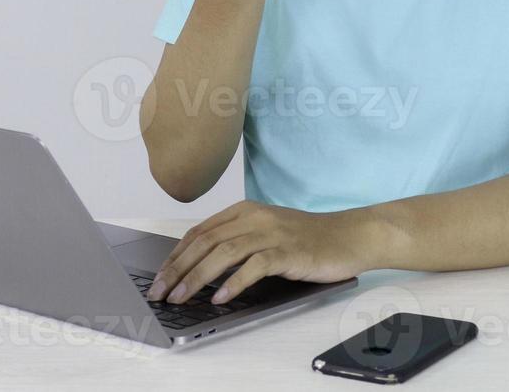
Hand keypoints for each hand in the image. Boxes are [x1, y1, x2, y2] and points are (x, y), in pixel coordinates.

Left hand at [145, 200, 370, 304]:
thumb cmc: (307, 239)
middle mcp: (254, 218)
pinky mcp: (288, 251)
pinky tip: (220, 297)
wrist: (349, 236)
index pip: (200, 231)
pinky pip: (254, 266)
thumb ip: (238, 241)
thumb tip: (201, 269)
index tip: (159, 277)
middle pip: (205, 241)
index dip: (176, 255)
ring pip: (223, 252)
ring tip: (181, 297)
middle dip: (178, 268)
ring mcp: (271, 233)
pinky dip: (234, 282)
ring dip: (197, 277)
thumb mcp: (266, 232)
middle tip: (160, 291)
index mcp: (245, 211)